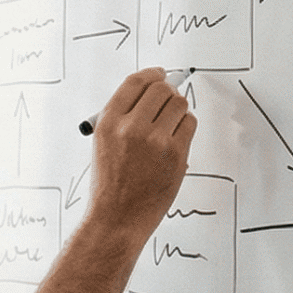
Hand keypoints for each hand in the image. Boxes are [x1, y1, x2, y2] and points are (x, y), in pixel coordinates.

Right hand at [86, 68, 197, 234]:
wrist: (117, 218)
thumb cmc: (110, 184)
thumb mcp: (103, 143)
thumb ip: (123, 117)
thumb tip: (153, 92)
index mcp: (108, 122)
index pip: (135, 82)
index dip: (152, 74)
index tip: (159, 74)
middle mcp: (130, 127)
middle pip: (162, 88)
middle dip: (167, 91)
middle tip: (167, 101)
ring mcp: (155, 140)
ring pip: (179, 103)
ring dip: (178, 109)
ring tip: (168, 125)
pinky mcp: (175, 153)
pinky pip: (189, 124)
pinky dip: (185, 126)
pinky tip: (175, 139)